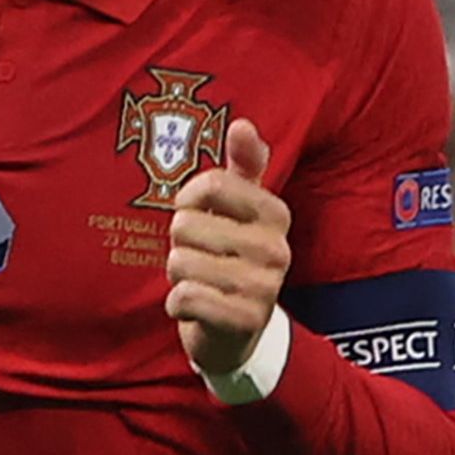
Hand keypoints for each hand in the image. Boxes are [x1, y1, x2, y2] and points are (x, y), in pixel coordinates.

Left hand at [165, 119, 291, 374]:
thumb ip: (244, 165)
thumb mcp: (241, 208)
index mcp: (276, 213)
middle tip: (202, 257)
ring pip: (180, 262)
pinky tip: (196, 306)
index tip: (196, 213)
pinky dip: (178, 303)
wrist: (240, 331)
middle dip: (180, 243)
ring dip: (178, 275)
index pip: (212, 183)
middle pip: (186, 224)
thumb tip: (243, 124)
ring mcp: (263, 287)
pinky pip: (184, 297)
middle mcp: (276, 248)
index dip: (188, 198)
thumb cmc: (232, 256)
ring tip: (200, 281)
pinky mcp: (244, 320)